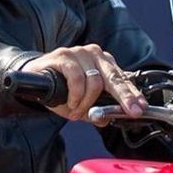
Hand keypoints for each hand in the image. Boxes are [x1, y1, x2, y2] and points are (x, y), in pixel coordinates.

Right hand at [23, 45, 146, 122]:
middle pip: (114, 77)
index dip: (132, 94)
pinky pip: (77, 78)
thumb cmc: (60, 88)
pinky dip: (76, 95)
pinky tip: (71, 103)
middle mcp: (94, 54)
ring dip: (86, 102)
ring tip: (77, 111)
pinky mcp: (63, 55)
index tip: (140, 108)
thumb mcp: (80, 103)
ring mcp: (79, 53)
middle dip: (124, 96)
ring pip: (95, 81)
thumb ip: (95, 111)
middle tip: (130, 111)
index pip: (122, 79)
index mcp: (103, 63)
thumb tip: (108, 120)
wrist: (32, 77)